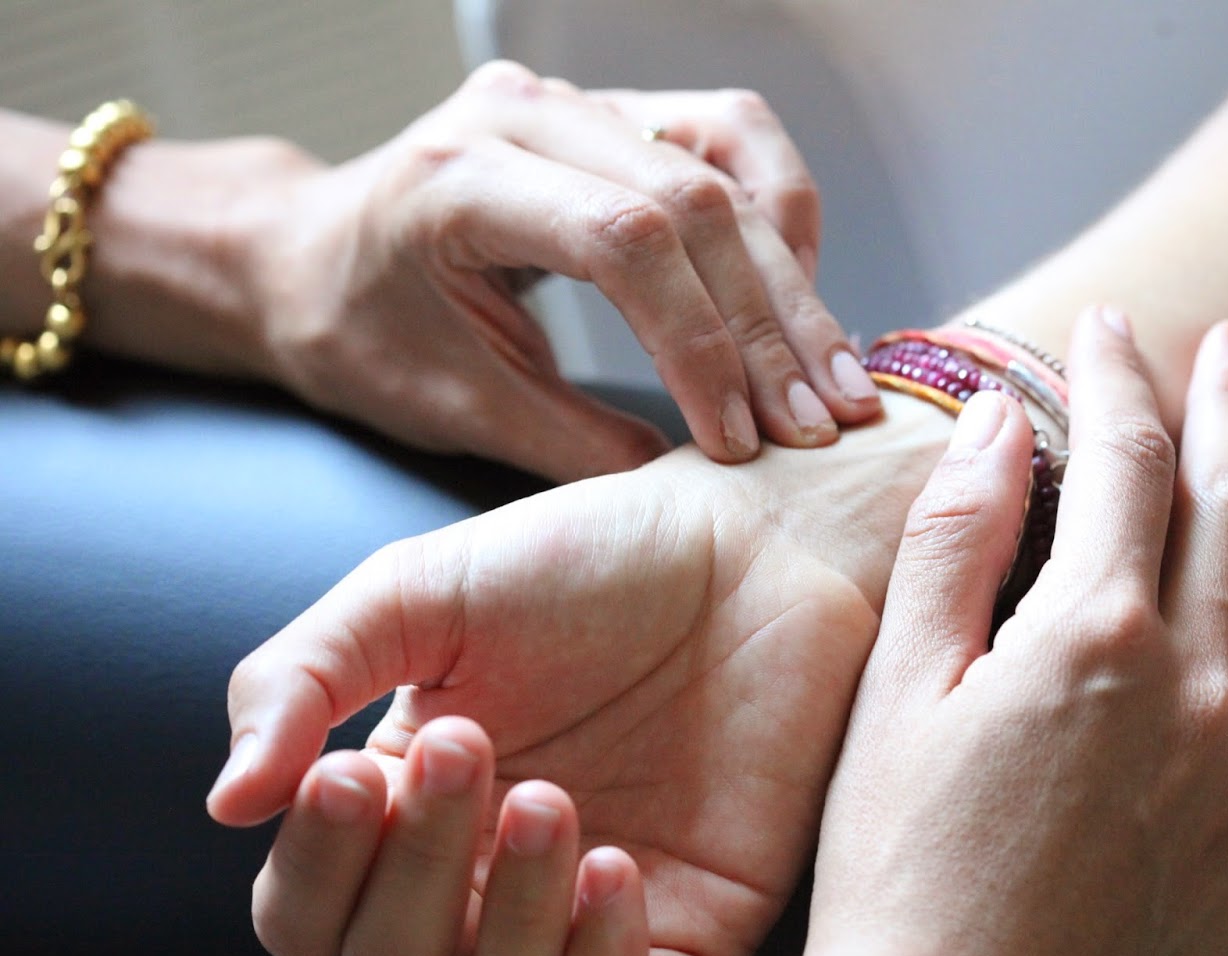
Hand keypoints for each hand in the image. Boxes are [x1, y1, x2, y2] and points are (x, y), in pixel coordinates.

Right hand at [206, 394, 951, 955]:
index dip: (312, 871)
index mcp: (408, 807)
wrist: (753, 543)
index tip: (348, 774)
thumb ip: (302, 677)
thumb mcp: (417, 589)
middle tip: (471, 744)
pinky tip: (612, 864)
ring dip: (509, 929)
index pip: (308, 914)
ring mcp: (591, 913)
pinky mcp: (694, 927)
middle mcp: (490, 878)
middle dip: (417, 868)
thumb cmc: (588, 558)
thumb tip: (228, 802)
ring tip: (549, 803)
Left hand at [249, 62, 879, 479]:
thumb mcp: (449, 404)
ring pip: (731, 158)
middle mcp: (525, 114)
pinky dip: (778, 217)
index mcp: (460, 178)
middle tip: (819, 421)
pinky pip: (730, 140)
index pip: (623, 240)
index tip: (736, 441)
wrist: (311, 257)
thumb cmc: (356, 332)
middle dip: (767, 324)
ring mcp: (576, 104)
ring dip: (790, 271)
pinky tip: (796, 294)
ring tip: (829, 371)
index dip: (699, 344)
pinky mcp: (615, 116)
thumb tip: (689, 491)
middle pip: (695, 198)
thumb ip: (569, 444)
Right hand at [747, 310, 1227, 955]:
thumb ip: (953, 541)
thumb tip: (996, 420)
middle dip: (1227, 404)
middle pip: (1226, 504)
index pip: (1122, 462)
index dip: (1116, 379)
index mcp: (1087, 637)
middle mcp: (1189, 688)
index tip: (1111, 330)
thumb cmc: (894, 875)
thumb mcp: (896, 691)